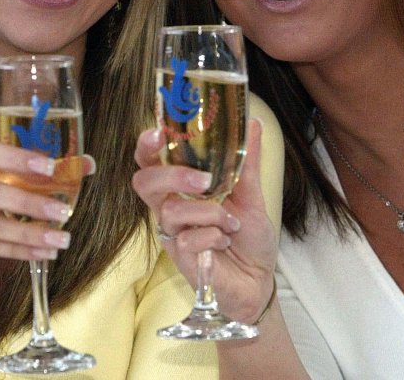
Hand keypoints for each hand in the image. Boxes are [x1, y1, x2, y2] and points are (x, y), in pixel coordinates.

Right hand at [132, 119, 276, 322]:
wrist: (259, 281)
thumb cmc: (247, 238)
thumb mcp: (251, 194)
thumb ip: (247, 160)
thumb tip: (253, 121)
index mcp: (180, 188)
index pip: (150, 162)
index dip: (146, 146)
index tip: (158, 132)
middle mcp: (170, 207)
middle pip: (144, 182)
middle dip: (171, 176)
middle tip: (204, 180)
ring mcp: (172, 233)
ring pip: (171, 210)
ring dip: (209, 212)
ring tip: (231, 223)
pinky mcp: (181, 257)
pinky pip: (188, 239)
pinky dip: (214, 236)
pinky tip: (225, 242)